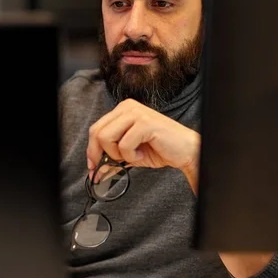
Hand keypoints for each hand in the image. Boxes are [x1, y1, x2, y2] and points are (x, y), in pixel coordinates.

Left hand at [86, 99, 200, 191]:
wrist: (185, 151)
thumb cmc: (160, 149)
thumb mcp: (130, 154)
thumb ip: (112, 159)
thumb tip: (95, 170)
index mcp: (123, 110)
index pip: (96, 128)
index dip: (91, 150)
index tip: (93, 167)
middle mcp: (128, 107)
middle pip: (97, 132)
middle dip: (100, 154)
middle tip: (111, 167)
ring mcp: (136, 113)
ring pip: (106, 137)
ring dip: (118, 154)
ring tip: (134, 156)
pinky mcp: (144, 123)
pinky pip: (124, 144)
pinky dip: (132, 156)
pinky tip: (143, 154)